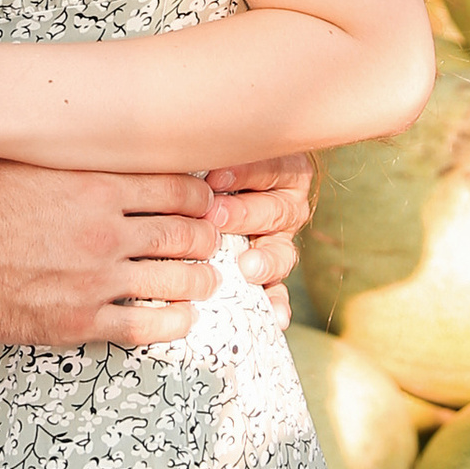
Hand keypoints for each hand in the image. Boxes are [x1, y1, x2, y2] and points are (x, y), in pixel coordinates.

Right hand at [0, 158, 227, 352]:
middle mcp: (104, 230)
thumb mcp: (27, 156)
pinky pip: (147, 326)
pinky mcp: (78, 320)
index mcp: (95, 184)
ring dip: (201, 282)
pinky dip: (174, 323)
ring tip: (205, 282)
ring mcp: (94, 278)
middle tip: (212, 244)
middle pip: (187, 235)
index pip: (179, 188)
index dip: (202, 198)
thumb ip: (73, 150)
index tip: (207, 204)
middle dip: (208, 240)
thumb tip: (102, 129)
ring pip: (178, 282)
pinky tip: (181, 319)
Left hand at [210, 150, 314, 311]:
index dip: (243, 171)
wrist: (209, 192)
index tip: (214, 176)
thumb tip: (182, 152)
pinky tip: (276, 317)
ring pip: (280, 250)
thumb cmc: (208, 166)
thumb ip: (207, 154)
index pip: (268, 166)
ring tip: (246, 267)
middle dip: (244, 214)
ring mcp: (280, 240)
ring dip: (264, 260)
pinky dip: (277, 302)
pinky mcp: (271, 272)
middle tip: (215, 216)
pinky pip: (279, 288)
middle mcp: (286, 205)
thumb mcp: (215, 154)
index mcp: (281, 168)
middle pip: (273, 210)